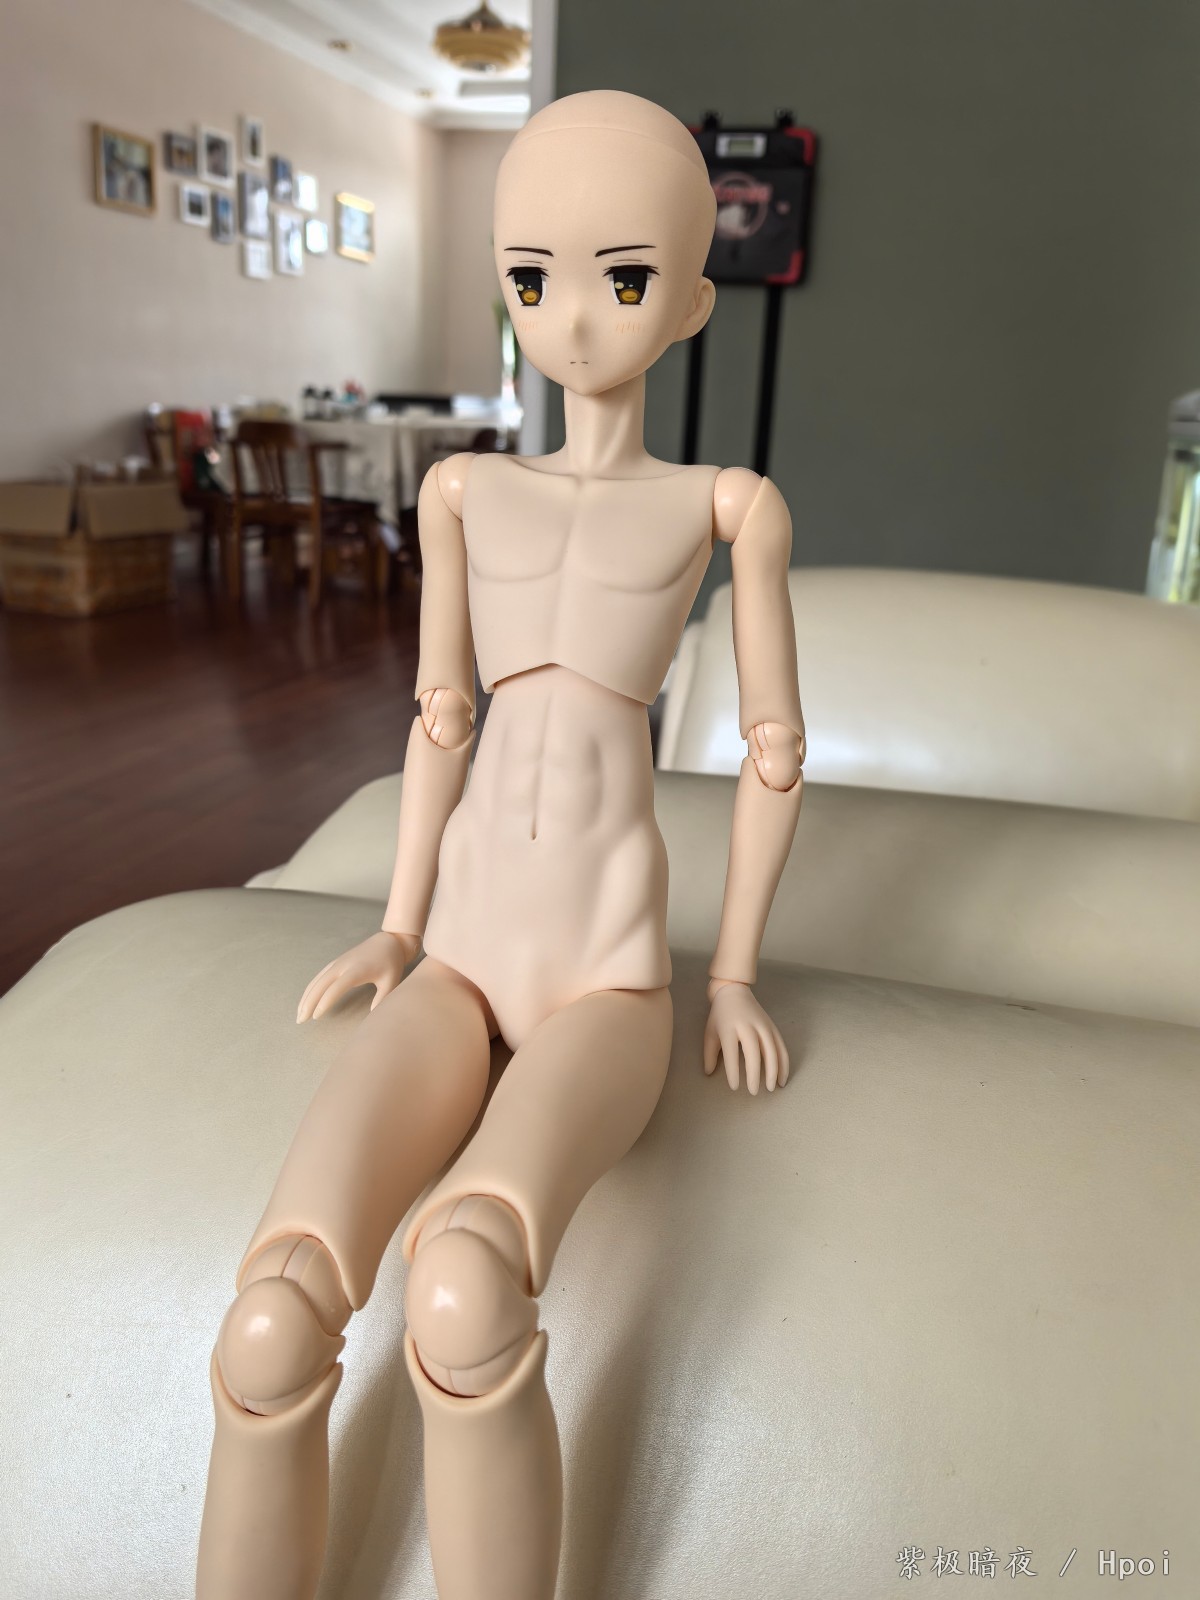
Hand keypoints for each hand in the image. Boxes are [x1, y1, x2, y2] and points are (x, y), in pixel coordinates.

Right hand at [296, 930, 419, 1021]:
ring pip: (316, 981)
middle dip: (309, 1002)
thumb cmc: (391, 964)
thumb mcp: (391, 981)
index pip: (337, 987)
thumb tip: (372, 1017)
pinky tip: (305, 1001)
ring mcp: (337, 963)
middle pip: (321, 984)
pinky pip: (319, 977)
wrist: (387, 942)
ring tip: (299, 1016)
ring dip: (306, 997)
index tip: (317, 1016)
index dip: (325, 1001)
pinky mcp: (336, 963)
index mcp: (357, 970)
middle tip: (301, 1021)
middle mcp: (343, 965)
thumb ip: (382, 998)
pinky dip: (310, 989)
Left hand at [702, 978, 788, 1093]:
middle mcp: (747, 1026)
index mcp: (729, 1027)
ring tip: (771, 1088)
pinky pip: (781, 1047)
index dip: (733, 1071)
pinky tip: (782, 1078)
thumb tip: (708, 1073)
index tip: (735, 1087)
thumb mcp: (710, 1032)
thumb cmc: (719, 1015)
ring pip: (771, 1050)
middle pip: (753, 1052)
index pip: (732, 1052)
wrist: (733, 990)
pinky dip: (783, 1063)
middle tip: (753, 1091)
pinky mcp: (772, 1027)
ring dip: (773, 1071)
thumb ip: (709, 1053)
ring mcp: (762, 1025)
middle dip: (754, 1074)